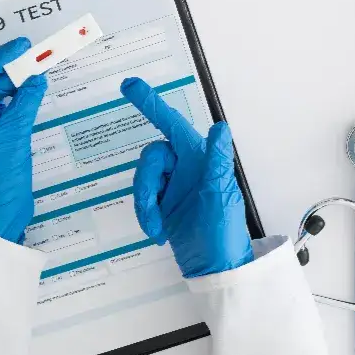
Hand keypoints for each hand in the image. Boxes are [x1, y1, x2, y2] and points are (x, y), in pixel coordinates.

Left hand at [0, 39, 47, 242]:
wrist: (0, 215)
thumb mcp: (15, 137)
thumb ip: (25, 104)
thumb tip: (36, 79)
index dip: (0, 57)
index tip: (21, 46)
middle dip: (11, 68)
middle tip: (35, 54)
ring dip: (17, 83)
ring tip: (39, 69)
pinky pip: (5, 110)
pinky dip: (20, 100)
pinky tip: (35, 91)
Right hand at [123, 77, 253, 277]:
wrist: (214, 268)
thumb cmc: (224, 230)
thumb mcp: (221, 194)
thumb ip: (217, 160)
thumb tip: (221, 128)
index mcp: (200, 158)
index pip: (173, 124)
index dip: (151, 104)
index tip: (130, 86)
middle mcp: (185, 167)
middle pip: (151, 156)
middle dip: (146, 182)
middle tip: (152, 209)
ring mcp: (172, 185)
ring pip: (143, 177)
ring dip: (145, 202)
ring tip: (156, 226)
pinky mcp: (161, 202)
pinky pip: (142, 197)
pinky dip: (145, 213)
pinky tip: (157, 231)